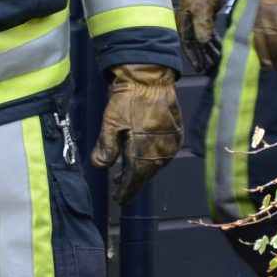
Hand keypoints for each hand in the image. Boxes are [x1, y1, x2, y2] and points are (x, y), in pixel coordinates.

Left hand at [91, 64, 182, 206]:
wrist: (150, 77)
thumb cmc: (128, 99)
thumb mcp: (110, 123)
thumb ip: (105, 148)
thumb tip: (99, 167)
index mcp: (144, 152)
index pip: (135, 180)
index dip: (126, 191)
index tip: (118, 200)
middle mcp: (161, 151)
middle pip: (146, 174)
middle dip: (132, 183)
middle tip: (119, 189)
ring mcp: (171, 143)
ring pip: (155, 165)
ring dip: (141, 171)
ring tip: (125, 174)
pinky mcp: (176, 135)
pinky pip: (163, 154)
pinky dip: (151, 159)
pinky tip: (141, 158)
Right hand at [175, 0, 224, 75]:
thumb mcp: (201, 8)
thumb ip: (201, 25)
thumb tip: (203, 42)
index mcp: (183, 22)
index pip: (186, 43)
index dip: (193, 55)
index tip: (199, 66)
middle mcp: (188, 24)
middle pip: (195, 44)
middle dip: (201, 55)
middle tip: (208, 67)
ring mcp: (197, 22)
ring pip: (203, 40)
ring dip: (209, 50)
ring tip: (215, 60)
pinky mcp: (206, 19)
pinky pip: (209, 34)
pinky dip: (214, 42)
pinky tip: (219, 49)